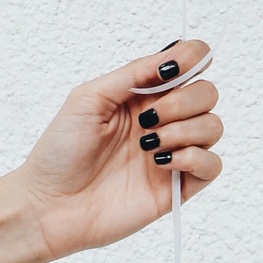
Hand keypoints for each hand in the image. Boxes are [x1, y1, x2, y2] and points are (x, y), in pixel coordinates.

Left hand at [0, 41, 221, 262]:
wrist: (49, 206)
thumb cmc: (60, 151)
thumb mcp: (90, 97)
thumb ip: (133, 73)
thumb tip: (173, 56)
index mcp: (143, 93)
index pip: (191, 63)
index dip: (193, 58)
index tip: (172, 70)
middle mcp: (163, 119)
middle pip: (207, 93)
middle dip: (183, 100)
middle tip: (147, 118)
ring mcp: (173, 153)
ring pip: (214, 126)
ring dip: (185, 130)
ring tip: (148, 144)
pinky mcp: (177, 188)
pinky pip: (213, 166)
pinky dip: (195, 158)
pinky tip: (161, 162)